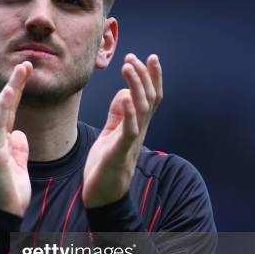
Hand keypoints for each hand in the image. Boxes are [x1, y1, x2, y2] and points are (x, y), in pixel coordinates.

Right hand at [0, 61, 33, 216]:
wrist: (0, 216)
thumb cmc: (9, 196)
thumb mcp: (18, 168)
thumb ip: (18, 150)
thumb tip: (20, 133)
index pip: (8, 114)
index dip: (17, 94)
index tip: (25, 76)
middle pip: (4, 106)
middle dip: (15, 84)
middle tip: (26, 64)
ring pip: (2, 110)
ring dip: (13, 87)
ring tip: (23, 68)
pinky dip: (5, 106)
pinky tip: (11, 90)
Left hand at [82, 53, 162, 207]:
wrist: (101, 196)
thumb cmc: (105, 165)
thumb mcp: (110, 134)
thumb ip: (118, 115)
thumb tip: (125, 94)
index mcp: (136, 126)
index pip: (150, 97)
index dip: (153, 77)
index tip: (150, 57)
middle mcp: (139, 131)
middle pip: (150, 98)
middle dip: (144, 75)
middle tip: (133, 57)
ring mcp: (131, 141)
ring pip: (143, 109)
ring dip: (137, 86)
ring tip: (129, 67)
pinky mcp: (120, 151)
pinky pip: (130, 130)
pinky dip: (129, 112)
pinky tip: (125, 97)